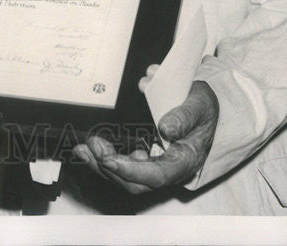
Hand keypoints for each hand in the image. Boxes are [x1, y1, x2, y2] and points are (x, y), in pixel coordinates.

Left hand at [72, 80, 218, 193]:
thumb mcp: (200, 104)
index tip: (109, 160)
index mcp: (185, 161)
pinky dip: (104, 159)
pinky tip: (88, 149)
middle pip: (136, 182)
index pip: (157, 176)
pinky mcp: (144, 159)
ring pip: (126, 177)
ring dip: (102, 165)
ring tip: (84, 148)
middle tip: (92, 144)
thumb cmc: (202, 108)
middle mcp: (169, 170)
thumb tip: (166, 127)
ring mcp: (155, 166)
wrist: (202, 108)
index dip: (131, 170)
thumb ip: (184, 115)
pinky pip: (122, 166)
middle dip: (110, 167)